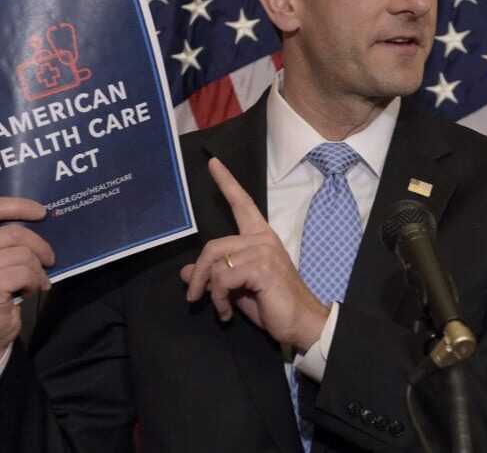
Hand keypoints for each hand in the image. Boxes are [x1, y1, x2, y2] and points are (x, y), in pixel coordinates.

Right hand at [0, 197, 53, 375]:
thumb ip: (4, 235)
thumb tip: (40, 217)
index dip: (19, 206)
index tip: (41, 213)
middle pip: (15, 233)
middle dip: (39, 247)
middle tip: (48, 259)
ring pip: (24, 254)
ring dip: (37, 269)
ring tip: (34, 280)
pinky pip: (26, 273)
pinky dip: (35, 282)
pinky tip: (29, 290)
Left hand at [180, 158, 329, 351]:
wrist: (302, 323)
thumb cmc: (273, 305)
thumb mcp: (237, 289)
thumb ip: (215, 277)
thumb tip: (184, 272)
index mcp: (260, 237)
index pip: (242, 203)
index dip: (226, 183)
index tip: (213, 163)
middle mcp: (262, 238)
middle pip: (212, 245)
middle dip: (198, 274)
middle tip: (193, 297)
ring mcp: (263, 251)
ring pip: (215, 264)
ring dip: (211, 292)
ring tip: (220, 309)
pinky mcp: (261, 268)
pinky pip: (223, 278)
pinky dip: (219, 298)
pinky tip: (227, 312)